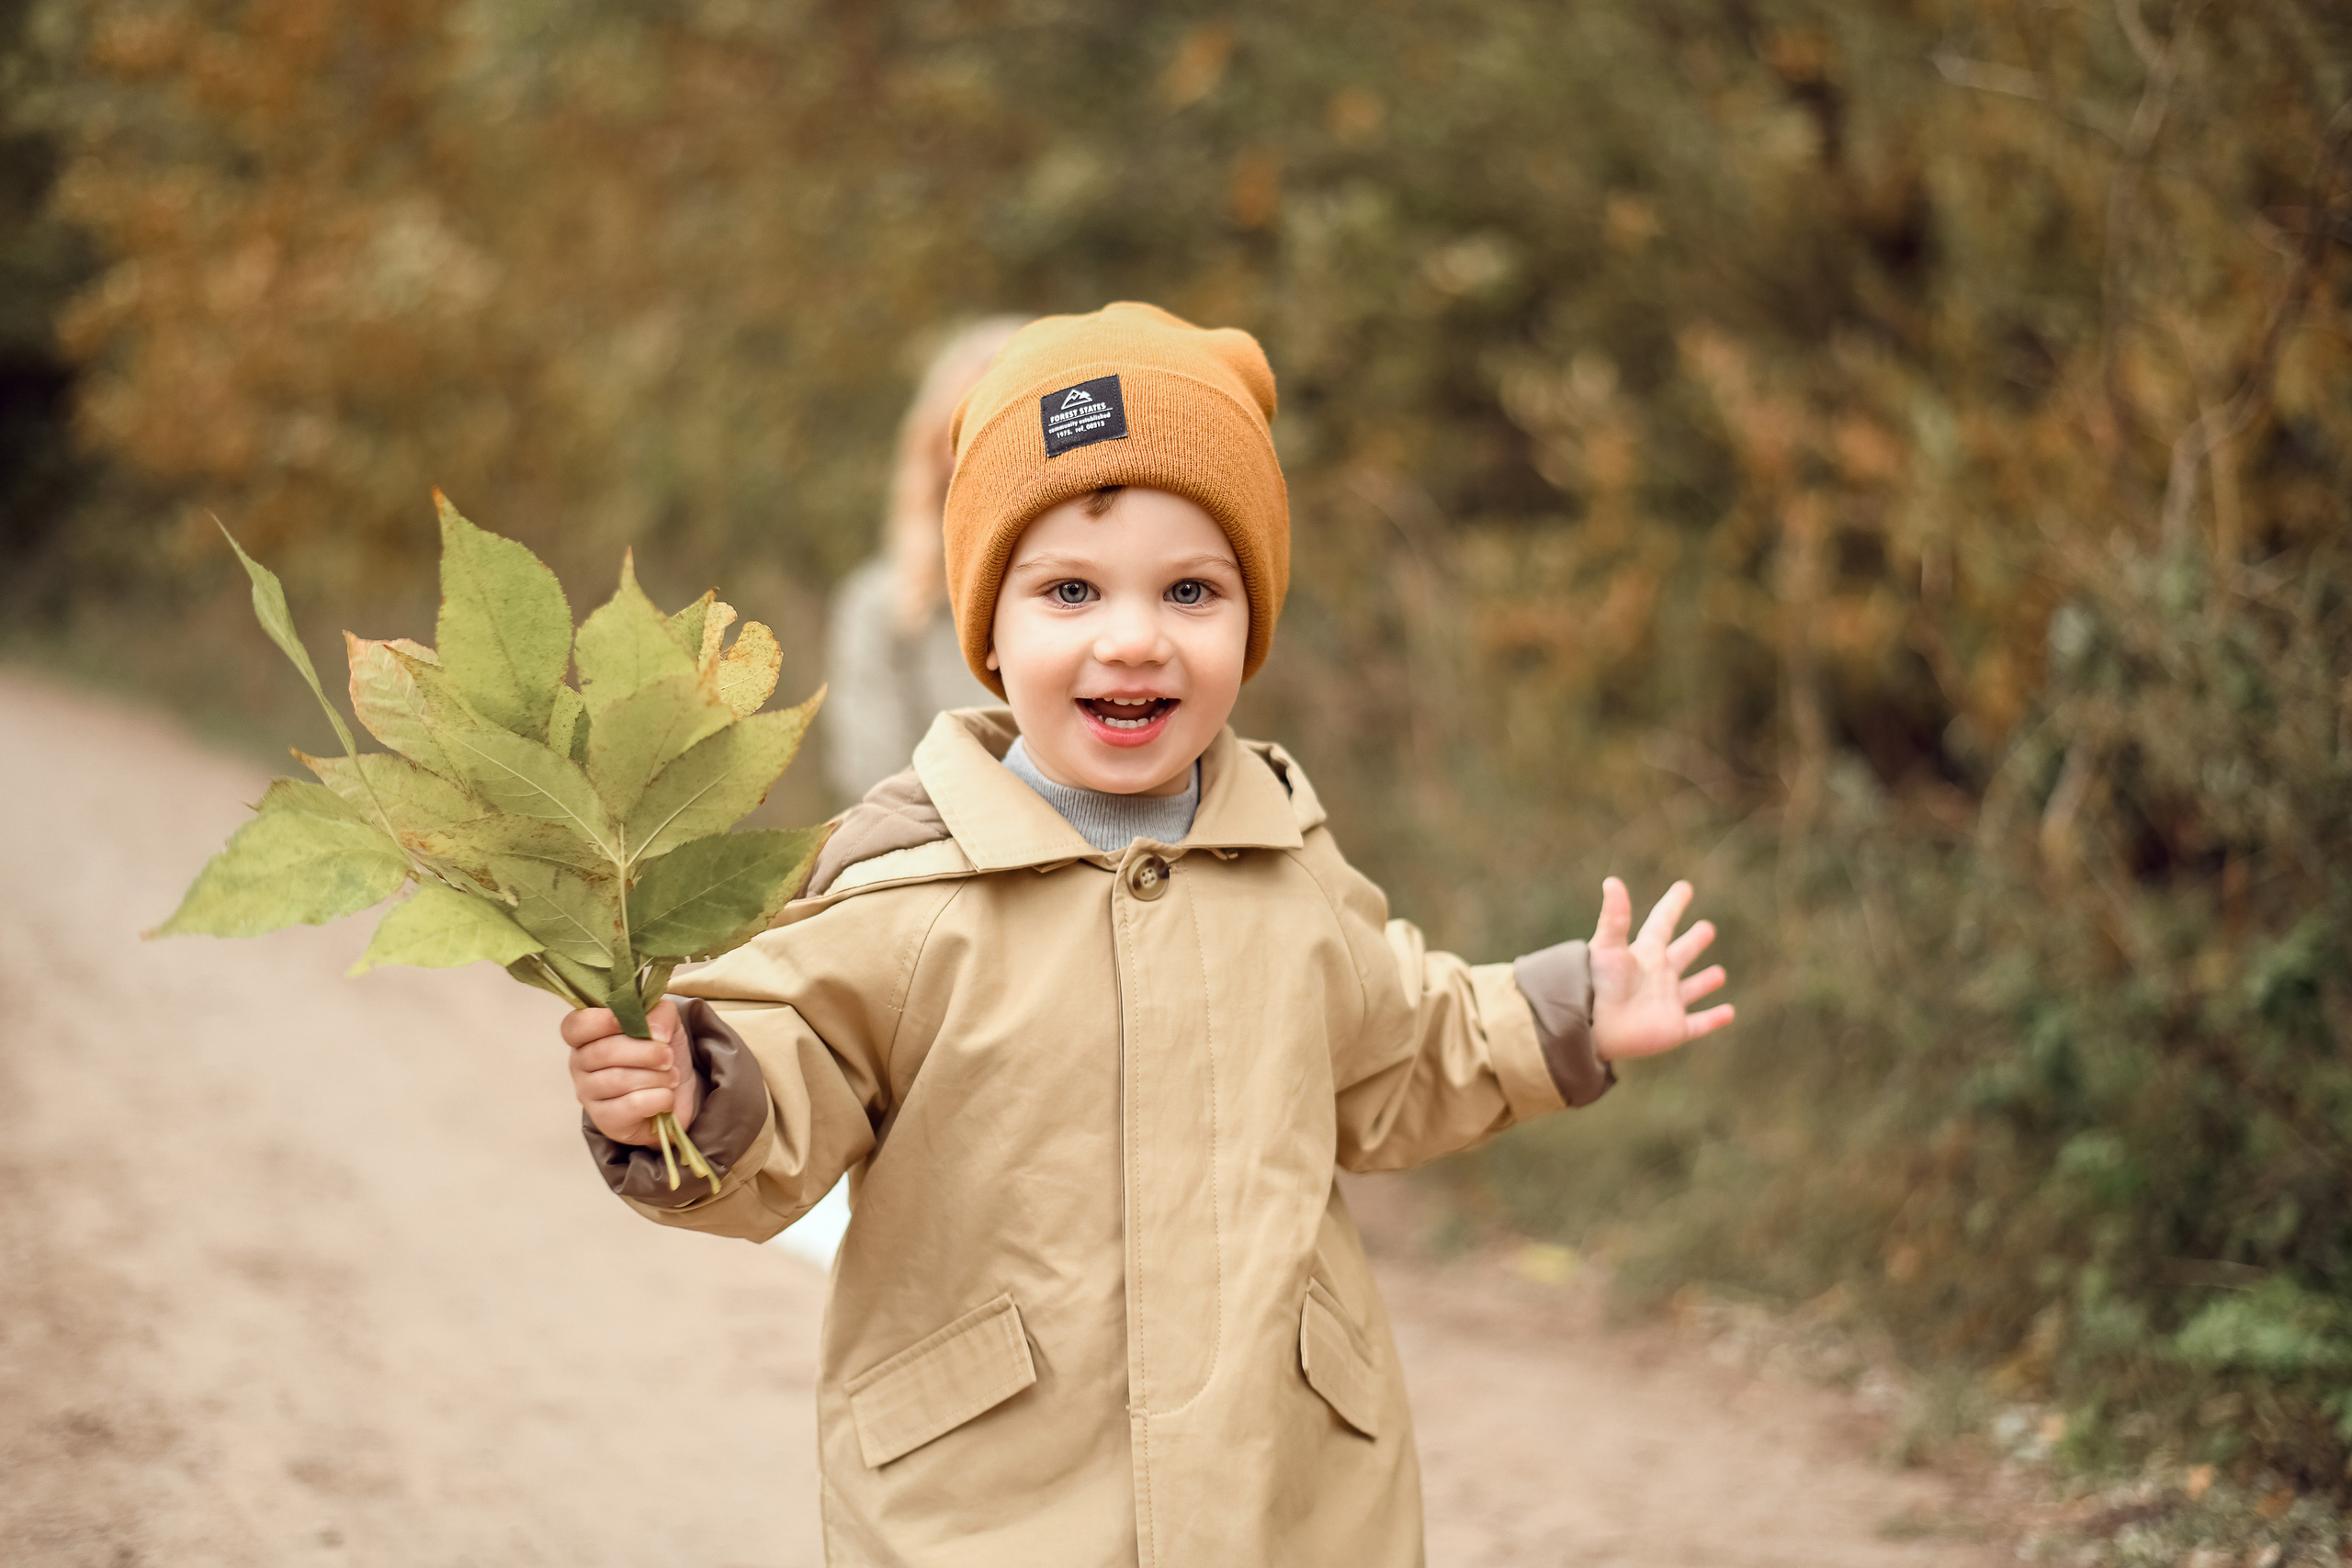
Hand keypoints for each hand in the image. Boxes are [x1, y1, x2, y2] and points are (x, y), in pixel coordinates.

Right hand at [562, 998, 699, 1146]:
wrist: (676, 1092)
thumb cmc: (660, 1052)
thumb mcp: (665, 1022)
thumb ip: (659, 1013)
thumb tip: (656, 1032)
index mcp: (587, 1035)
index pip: (574, 1026)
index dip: (599, 1021)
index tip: (627, 1021)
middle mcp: (580, 1064)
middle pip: (603, 1052)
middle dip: (646, 1052)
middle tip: (669, 1056)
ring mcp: (588, 1094)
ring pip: (619, 1079)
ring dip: (656, 1076)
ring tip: (672, 1077)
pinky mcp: (605, 1120)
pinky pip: (630, 1106)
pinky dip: (658, 1098)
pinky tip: (667, 1097)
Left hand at [1588, 877, 1733, 1061]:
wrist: (1590, 1027)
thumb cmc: (1596, 984)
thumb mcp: (1607, 946)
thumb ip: (1614, 916)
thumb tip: (1612, 881)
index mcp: (1644, 954)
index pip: (1662, 923)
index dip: (1673, 905)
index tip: (1684, 888)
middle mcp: (1656, 977)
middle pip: (1679, 955)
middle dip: (1693, 942)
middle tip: (1707, 928)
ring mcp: (1666, 1003)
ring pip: (1690, 990)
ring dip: (1704, 982)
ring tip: (1719, 973)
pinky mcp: (1673, 1029)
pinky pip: (1699, 1024)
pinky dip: (1714, 1019)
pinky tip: (1729, 1013)